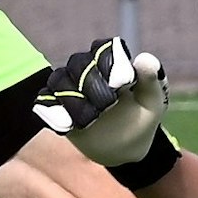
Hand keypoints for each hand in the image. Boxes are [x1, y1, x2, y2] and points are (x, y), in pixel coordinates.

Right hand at [33, 37, 170, 165]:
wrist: (125, 148)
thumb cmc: (142, 118)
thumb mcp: (153, 103)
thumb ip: (151, 81)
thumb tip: (145, 58)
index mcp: (111, 63)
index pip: (101, 49)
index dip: (109, 62)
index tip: (123, 82)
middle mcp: (87, 71)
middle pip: (78, 63)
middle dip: (91, 83)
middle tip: (108, 105)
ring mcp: (70, 89)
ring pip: (58, 80)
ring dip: (71, 97)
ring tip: (89, 119)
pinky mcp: (58, 109)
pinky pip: (45, 102)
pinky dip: (51, 110)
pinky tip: (67, 125)